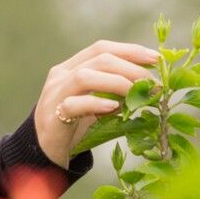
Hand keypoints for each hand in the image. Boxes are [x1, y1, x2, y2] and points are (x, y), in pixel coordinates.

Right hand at [32, 39, 160, 165]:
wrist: (44, 150)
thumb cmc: (74, 125)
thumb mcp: (97, 104)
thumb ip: (115, 94)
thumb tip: (149, 90)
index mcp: (71, 67)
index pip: (101, 48)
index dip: (130, 50)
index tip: (155, 59)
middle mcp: (61, 75)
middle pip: (98, 59)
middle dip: (131, 68)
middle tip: (152, 83)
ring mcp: (54, 94)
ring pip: (84, 76)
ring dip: (117, 82)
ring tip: (136, 93)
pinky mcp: (52, 116)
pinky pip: (73, 105)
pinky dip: (95, 103)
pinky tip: (114, 108)